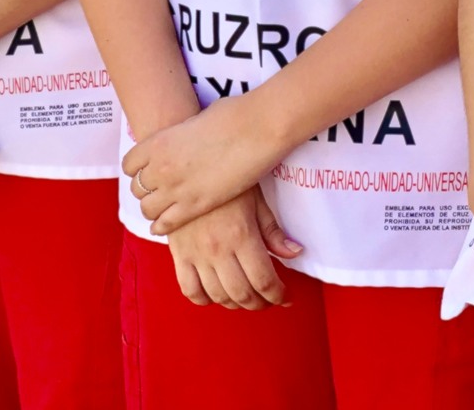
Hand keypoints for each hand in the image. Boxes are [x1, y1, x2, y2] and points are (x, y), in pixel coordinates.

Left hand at [126, 93, 286, 235]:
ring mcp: (176, 188)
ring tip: (165, 208)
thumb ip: (185, 134)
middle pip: (137, 189)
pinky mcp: (195, 206)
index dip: (138, 170)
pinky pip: (165, 224)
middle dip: (147, 190)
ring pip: (147, 209)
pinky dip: (163, 226)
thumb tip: (189, 139)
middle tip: (160, 190)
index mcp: (159, 142)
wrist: (258, 128)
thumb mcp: (199, 119)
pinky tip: (167, 224)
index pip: (130, 165)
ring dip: (154, 208)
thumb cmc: (235, 115)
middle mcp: (161, 167)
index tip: (148, 171)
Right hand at [165, 188, 301, 308]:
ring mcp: (196, 254)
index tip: (286, 297)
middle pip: (242, 294)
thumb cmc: (228, 181)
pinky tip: (216, 294)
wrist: (188, 170)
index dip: (278, 295)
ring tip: (247, 298)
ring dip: (235, 304)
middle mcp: (218, 250)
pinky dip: (204, 299)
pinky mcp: (178, 254)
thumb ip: (273, 231)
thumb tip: (294, 253)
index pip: (263, 280)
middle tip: (269, 300)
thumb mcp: (256, 200)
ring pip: (217, 296)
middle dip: (260, 303)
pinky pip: (189, 289)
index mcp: (242, 235)